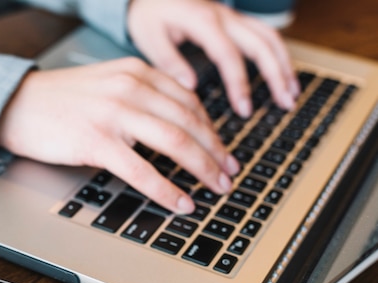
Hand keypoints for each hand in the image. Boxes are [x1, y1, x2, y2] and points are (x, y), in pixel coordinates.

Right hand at [0, 59, 239, 213]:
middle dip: (216, 152)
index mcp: (136, 73)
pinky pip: (142, 170)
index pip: (189, 101)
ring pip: (174, 142)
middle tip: (230, 172)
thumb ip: (141, 97)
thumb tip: (174, 125)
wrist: (18, 105)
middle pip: (189, 122)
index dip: (212, 129)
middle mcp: (130, 88)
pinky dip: (167, 190)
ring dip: (202, 168)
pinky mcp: (97, 141)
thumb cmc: (60, 100)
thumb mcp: (107, 84)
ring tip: (217, 187)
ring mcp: (114, 114)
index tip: (223, 149)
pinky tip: (181, 202)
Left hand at [128, 0, 299, 116]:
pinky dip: (277, 54)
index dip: (239, 84)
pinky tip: (283, 73)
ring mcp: (232, 17)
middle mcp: (224, 17)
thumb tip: (190, 87)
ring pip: (269, 36)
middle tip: (286, 104)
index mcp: (203, 22)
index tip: (245, 110)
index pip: (229, 56)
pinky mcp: (234, 21)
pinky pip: (264, 34)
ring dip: (285, 64)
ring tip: (293, 92)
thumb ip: (168, 61)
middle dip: (277, 75)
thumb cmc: (148, 14)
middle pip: (261, 44)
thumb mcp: (149, 36)